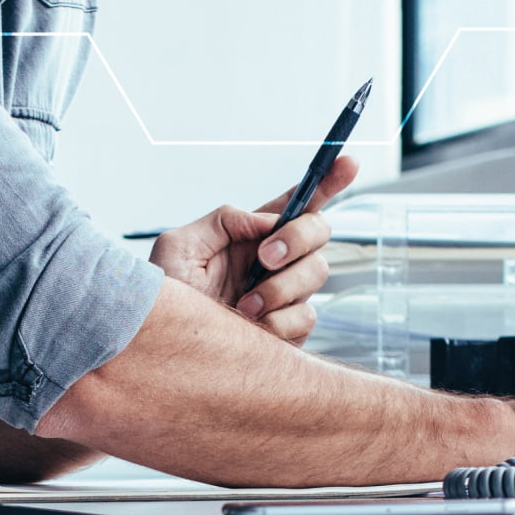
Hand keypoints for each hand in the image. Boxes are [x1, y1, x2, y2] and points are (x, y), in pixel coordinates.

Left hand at [147, 153, 358, 343]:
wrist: (167, 352)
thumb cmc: (165, 301)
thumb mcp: (179, 247)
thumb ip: (223, 221)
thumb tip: (267, 222)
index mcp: (253, 234)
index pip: (298, 201)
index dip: (328, 180)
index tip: (349, 162)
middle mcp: (277, 261)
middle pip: (319, 230)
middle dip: (298, 238)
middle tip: (265, 257)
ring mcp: (287, 294)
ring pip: (317, 273)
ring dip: (280, 287)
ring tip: (242, 305)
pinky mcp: (291, 329)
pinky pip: (306, 316)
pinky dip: (278, 320)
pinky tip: (251, 327)